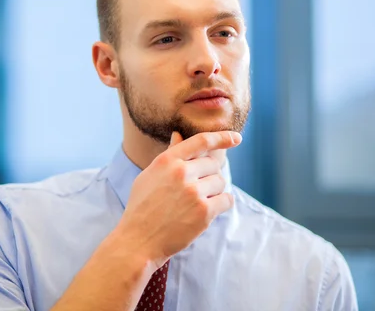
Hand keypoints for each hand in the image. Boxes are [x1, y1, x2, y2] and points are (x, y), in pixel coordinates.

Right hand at [114, 130, 241, 268]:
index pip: (201, 141)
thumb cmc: (142, 207)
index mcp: (167, 161)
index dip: (222, 137)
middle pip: (213, 164)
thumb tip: (178, 134)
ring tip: (198, 202)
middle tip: (197, 189)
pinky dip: (222, 204)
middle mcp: (181, 173)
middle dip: (209, 174)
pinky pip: (226, 200)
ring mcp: (194, 192)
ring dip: (215, 190)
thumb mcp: (149, 175)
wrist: (138, 240)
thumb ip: (169, 156)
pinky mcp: (204, 212)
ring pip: (221, 182)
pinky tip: (209, 210)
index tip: (236, 138)